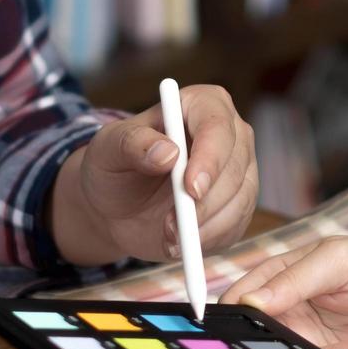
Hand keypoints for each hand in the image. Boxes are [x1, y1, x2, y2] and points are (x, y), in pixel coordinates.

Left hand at [51, 84, 257, 264]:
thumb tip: (166, 152)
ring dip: (203, 226)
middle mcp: (230, 135)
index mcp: (201, 105)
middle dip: (205, 202)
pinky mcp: (238, 206)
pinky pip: (235, 226)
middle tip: (173, 226)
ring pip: (239, 200)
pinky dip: (207, 240)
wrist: (118, 205)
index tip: (190, 189)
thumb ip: (132, 144)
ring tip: (167, 235)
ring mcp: (239, 171)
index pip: (217, 126)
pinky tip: (178, 243)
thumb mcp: (108, 149)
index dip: (209, 158)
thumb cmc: (114, 165)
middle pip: (235, 166)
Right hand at [220, 236, 347, 348]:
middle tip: (299, 342)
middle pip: (258, 342)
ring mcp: (313, 346)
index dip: (232, 315)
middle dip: (272, 348)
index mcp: (280, 283)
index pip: (239, 302)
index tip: (244, 323)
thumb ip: (294, 279)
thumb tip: (251, 302)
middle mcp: (291, 318)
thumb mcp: (338, 258)